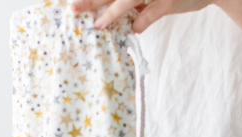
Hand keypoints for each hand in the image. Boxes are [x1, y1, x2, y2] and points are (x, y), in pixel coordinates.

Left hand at [71, 0, 220, 32]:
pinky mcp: (169, 1)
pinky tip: (132, 30)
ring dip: (111, 13)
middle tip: (73, 9)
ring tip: (96, 25)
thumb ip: (141, 5)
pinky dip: (140, 22)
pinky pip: (150, 13)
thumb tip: (124, 19)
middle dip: (93, 0)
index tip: (74, 5)